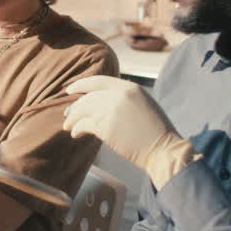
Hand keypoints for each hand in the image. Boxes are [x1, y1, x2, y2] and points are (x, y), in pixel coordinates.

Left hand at [63, 75, 199, 188]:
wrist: (163, 149)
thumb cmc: (155, 132)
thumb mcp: (143, 104)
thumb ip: (124, 98)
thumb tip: (100, 101)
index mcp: (130, 87)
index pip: (98, 81)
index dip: (80, 84)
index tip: (69, 90)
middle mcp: (119, 95)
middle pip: (88, 97)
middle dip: (74, 106)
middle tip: (67, 115)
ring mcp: (112, 110)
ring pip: (83, 110)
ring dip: (72, 118)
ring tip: (68, 126)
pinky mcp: (106, 127)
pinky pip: (84, 124)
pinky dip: (76, 128)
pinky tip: (75, 133)